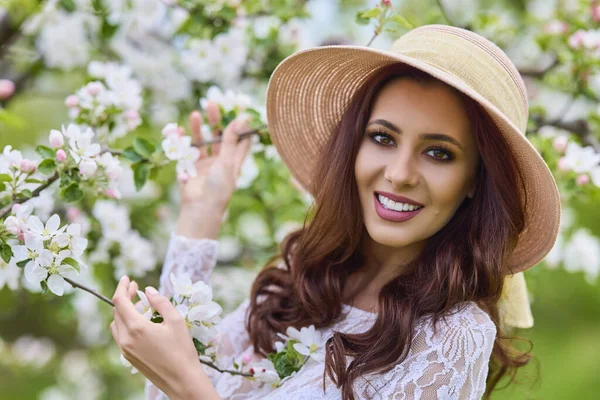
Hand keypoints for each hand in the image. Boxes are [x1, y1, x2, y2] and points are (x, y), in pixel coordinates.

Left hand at [110, 276, 217, 399]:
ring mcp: (125, 350)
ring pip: (116, 324)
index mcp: (136, 328)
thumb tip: (149, 290)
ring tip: (139, 304)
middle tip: (136, 288)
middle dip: (125, 297)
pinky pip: (121, 336)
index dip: (122, 287)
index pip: (120, 301)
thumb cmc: (182, 350)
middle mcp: (125, 339)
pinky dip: (126, 324)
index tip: (128, 278)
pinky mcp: (129, 358)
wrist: (182, 381)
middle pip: (117, 312)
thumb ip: (161, 302)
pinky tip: (141, 322)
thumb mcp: (175, 321)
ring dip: (124, 311)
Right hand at [180, 110, 252, 211]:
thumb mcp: (226, 161)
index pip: (242, 140)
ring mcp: (205, 164)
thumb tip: (243, 118)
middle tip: (211, 103)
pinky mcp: (191, 168)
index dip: (241, 125)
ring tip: (195, 114)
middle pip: (220, 136)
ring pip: (202, 142)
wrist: (200, 209)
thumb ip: (231, 139)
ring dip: (199, 129)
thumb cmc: (219, 187)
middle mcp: (221, 161)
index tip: (240, 107)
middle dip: (216, 120)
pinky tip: (180, 130)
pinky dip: (183, 140)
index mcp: (234, 161)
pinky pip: (186, 151)